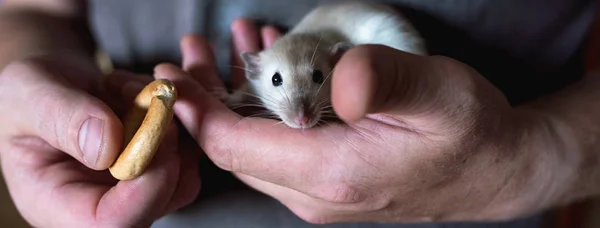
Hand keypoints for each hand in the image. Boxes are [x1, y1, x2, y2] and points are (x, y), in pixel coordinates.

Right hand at [0, 53, 199, 226]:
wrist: (50, 83)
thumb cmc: (26, 94)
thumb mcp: (28, 94)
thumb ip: (62, 118)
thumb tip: (106, 147)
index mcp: (59, 203)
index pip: (113, 222)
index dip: (146, 187)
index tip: (155, 135)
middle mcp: (101, 202)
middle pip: (160, 200)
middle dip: (165, 145)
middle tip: (148, 97)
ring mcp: (133, 186)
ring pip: (183, 173)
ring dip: (171, 124)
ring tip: (133, 88)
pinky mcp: (156, 164)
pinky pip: (188, 148)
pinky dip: (178, 116)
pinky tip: (145, 92)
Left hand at [157, 19, 554, 223]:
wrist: (495, 171)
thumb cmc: (470, 132)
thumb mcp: (437, 95)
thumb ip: (384, 83)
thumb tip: (337, 78)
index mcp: (333, 173)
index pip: (236, 147)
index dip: (196, 112)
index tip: (170, 77)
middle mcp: (316, 193)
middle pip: (235, 149)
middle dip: (205, 100)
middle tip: (189, 54)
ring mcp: (319, 192)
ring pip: (253, 148)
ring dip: (231, 100)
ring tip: (226, 50)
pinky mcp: (327, 183)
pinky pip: (277, 148)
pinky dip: (261, 110)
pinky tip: (265, 70)